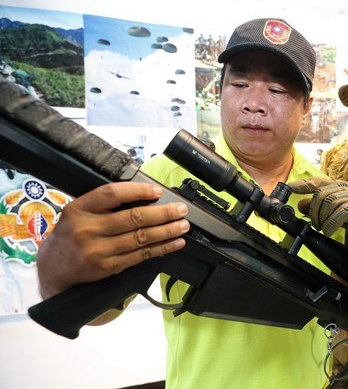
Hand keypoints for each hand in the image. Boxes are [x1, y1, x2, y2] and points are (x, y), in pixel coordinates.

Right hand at [36, 182, 189, 298]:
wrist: (53, 268)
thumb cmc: (72, 234)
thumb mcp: (78, 212)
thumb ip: (104, 205)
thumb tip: (146, 197)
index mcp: (80, 208)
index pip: (112, 193)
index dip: (138, 191)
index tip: (158, 191)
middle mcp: (88, 228)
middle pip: (132, 218)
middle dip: (162, 213)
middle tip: (180, 210)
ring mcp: (98, 250)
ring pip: (140, 238)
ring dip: (166, 231)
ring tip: (182, 226)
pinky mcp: (107, 267)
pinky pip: (140, 256)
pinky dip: (160, 249)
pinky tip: (174, 243)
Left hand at [287, 177, 347, 241]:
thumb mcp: (335, 212)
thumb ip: (319, 207)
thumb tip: (300, 205)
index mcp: (339, 186)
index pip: (317, 182)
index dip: (302, 184)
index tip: (288, 188)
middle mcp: (347, 188)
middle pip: (322, 194)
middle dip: (314, 211)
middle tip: (315, 225)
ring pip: (331, 202)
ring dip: (323, 219)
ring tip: (324, 229)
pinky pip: (343, 212)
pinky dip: (332, 224)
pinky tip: (330, 231)